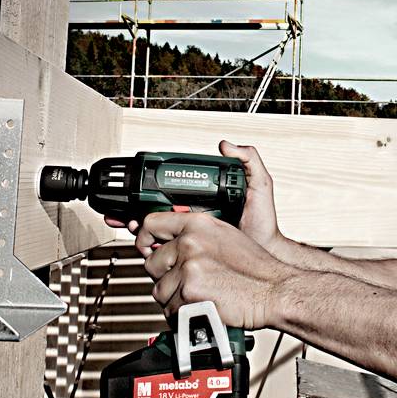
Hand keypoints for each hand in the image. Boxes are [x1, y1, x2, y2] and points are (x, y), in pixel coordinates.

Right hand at [102, 140, 283, 249]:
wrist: (266, 252)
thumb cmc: (264, 223)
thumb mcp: (259, 186)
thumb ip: (248, 161)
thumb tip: (226, 145)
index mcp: (206, 197)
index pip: (175, 189)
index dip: (156, 187)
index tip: (144, 185)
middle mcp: (196, 214)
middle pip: (160, 208)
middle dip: (139, 208)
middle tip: (130, 210)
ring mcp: (193, 232)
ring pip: (158, 227)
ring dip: (139, 225)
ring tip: (131, 223)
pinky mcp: (192, 250)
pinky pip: (166, 246)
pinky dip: (150, 244)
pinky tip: (143, 242)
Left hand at [135, 211, 288, 329]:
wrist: (274, 291)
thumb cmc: (255, 269)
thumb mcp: (225, 236)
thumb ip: (196, 236)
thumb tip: (169, 243)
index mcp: (198, 225)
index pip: (151, 224)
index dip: (144, 239)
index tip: (146, 248)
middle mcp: (190, 243)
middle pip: (151, 263)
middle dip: (165, 276)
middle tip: (187, 281)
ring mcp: (188, 268)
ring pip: (159, 290)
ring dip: (174, 298)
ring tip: (198, 296)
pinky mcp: (188, 293)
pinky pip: (169, 309)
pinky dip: (181, 314)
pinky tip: (201, 307)